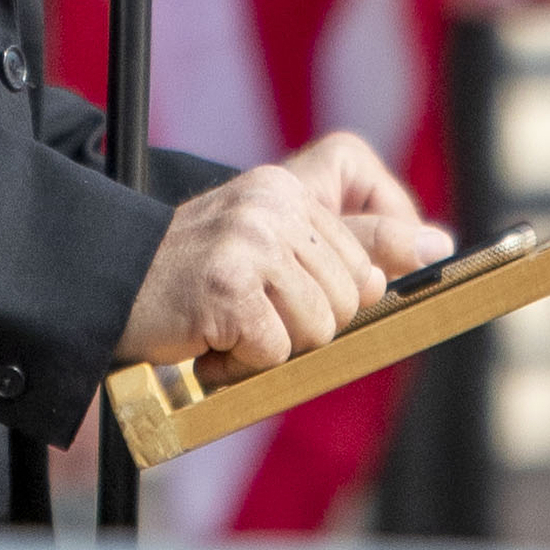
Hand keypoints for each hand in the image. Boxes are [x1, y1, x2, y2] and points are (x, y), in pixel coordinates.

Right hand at [112, 133, 449, 381]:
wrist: (109, 287)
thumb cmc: (194, 274)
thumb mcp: (274, 245)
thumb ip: (354, 241)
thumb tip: (440, 242)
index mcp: (290, 186)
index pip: (381, 219)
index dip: (382, 256)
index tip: (371, 274)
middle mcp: (274, 203)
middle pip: (355, 292)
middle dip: (315, 320)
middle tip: (261, 314)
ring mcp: (251, 242)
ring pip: (322, 326)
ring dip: (277, 346)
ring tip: (233, 327)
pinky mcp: (229, 287)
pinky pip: (277, 350)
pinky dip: (243, 364)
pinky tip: (211, 343)